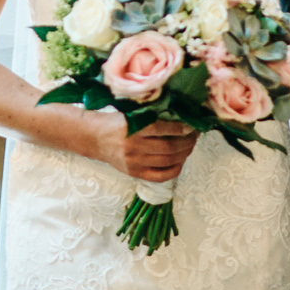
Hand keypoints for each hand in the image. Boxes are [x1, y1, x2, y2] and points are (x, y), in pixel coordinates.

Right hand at [83, 111, 198, 183]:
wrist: (95, 138)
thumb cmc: (115, 121)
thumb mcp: (130, 113)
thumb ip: (150, 115)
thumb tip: (179, 117)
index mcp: (133, 128)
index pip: (163, 129)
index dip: (181, 128)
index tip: (192, 125)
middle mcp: (134, 147)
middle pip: (169, 148)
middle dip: (187, 142)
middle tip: (194, 136)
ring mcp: (134, 162)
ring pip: (167, 161)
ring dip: (184, 154)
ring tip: (189, 146)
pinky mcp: (134, 173)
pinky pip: (160, 176)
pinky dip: (174, 170)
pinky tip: (180, 161)